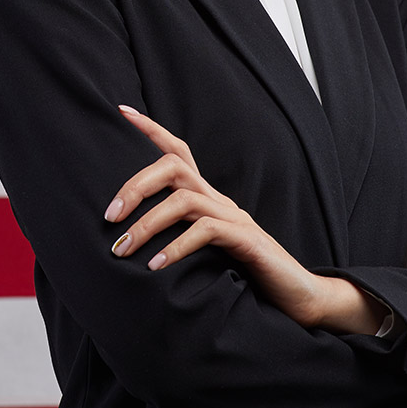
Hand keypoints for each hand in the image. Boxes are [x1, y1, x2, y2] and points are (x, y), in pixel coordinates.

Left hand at [104, 105, 385, 334]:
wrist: (296, 296)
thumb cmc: (245, 274)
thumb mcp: (204, 250)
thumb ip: (177, 236)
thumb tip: (128, 241)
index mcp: (208, 197)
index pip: (178, 151)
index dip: (151, 129)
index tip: (123, 111)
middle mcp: (219, 199)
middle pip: (174, 167)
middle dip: (136, 185)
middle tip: (109, 216)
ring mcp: (234, 217)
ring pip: (184, 200)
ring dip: (148, 223)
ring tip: (122, 249)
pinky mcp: (245, 239)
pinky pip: (206, 231)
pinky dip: (176, 247)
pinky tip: (155, 266)